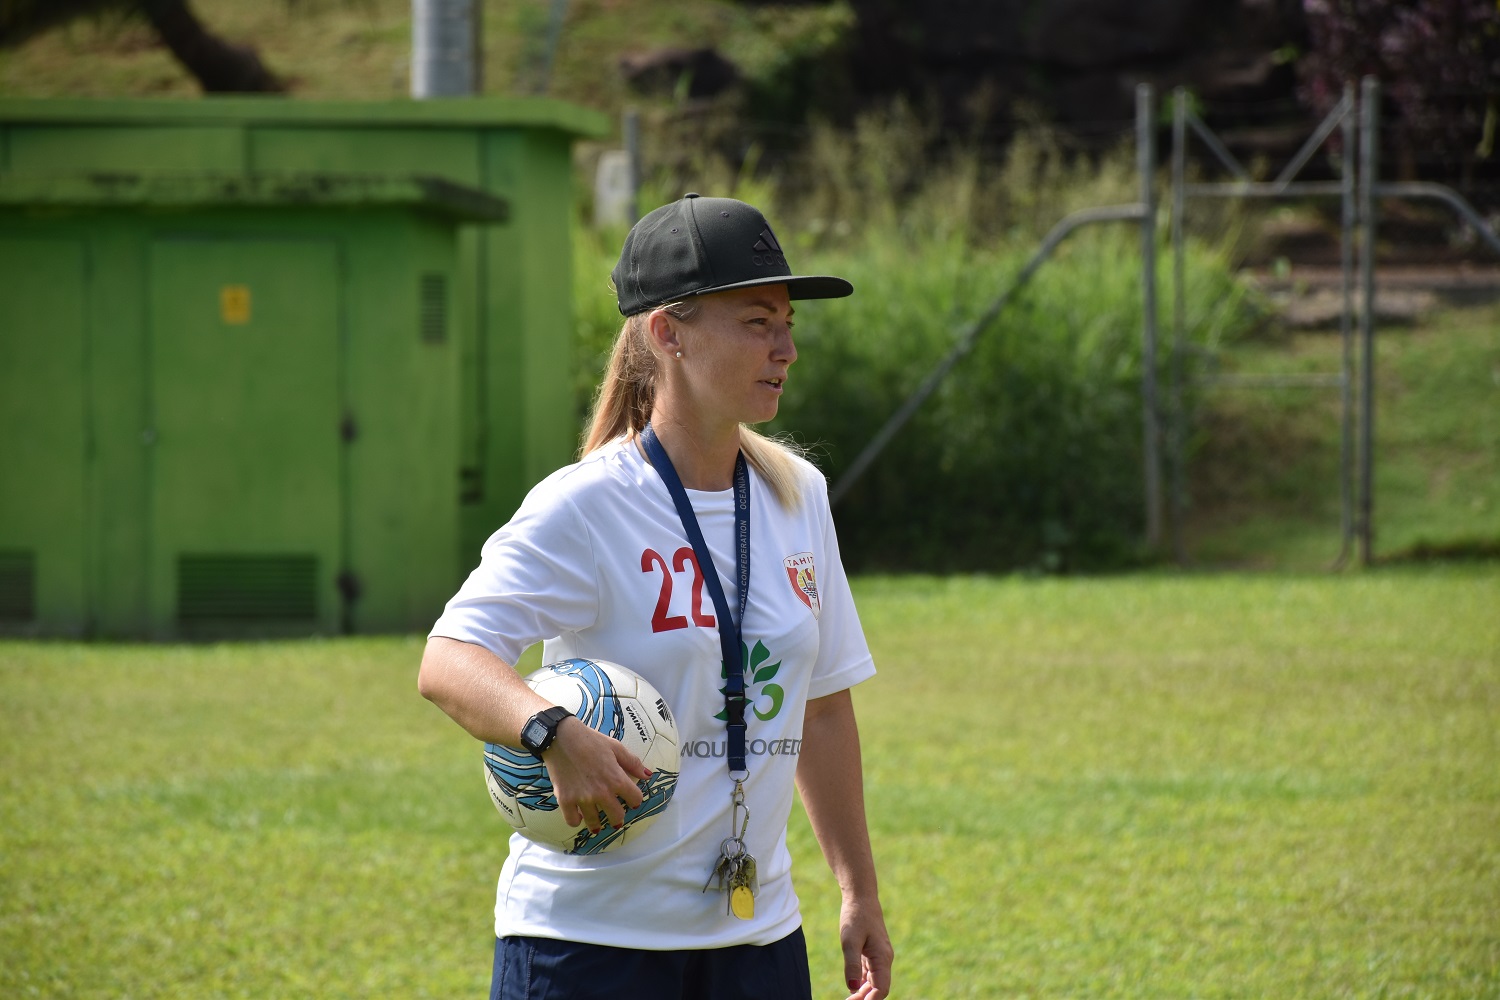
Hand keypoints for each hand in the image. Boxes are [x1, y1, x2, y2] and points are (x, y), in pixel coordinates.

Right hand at [542, 717, 651, 832]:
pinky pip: (572, 821)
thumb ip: (633, 763)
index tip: (631, 799)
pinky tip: (579, 815)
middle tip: (615, 815)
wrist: (560, 737)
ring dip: (597, 824)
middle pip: (617, 816)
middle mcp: (601, 793)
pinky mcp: (565, 800)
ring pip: (594, 823)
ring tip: (597, 824)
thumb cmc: (590, 740)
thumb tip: (648, 775)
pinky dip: (576, 820)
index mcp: (616, 779)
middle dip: (618, 817)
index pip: (635, 799)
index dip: (635, 799)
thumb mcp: (616, 747)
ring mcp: (582, 798)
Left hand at [840, 895, 893, 998]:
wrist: (861, 898)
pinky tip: (852, 988)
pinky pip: (869, 973)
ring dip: (862, 992)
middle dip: (865, 998)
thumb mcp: (849, 941)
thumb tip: (852, 988)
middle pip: (878, 988)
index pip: (881, 989)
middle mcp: (884, 960)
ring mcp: (879, 957)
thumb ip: (851, 965)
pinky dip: (861, 982)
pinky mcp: (872, 953)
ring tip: (848, 999)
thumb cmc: (856, 917)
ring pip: (873, 982)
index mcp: (883, 958)